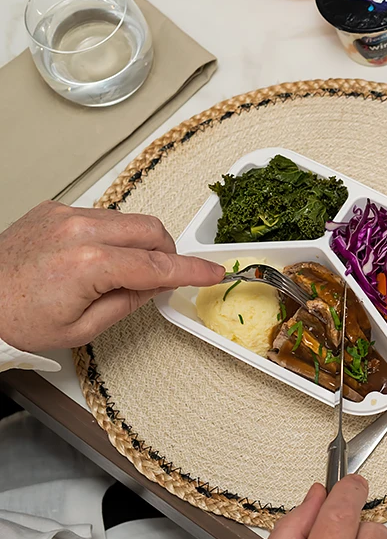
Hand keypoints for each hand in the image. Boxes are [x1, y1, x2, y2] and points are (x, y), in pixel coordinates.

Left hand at [0, 201, 223, 350]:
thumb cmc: (15, 318)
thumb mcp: (81, 328)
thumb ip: (128, 302)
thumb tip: (156, 285)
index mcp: (90, 264)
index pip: (158, 265)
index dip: (191, 270)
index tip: (213, 272)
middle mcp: (79, 231)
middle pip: (151, 230)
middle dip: (168, 252)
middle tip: (165, 277)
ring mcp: (66, 216)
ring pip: (129, 219)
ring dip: (140, 243)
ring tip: (124, 271)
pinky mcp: (55, 210)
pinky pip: (102, 216)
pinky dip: (113, 234)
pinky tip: (99, 257)